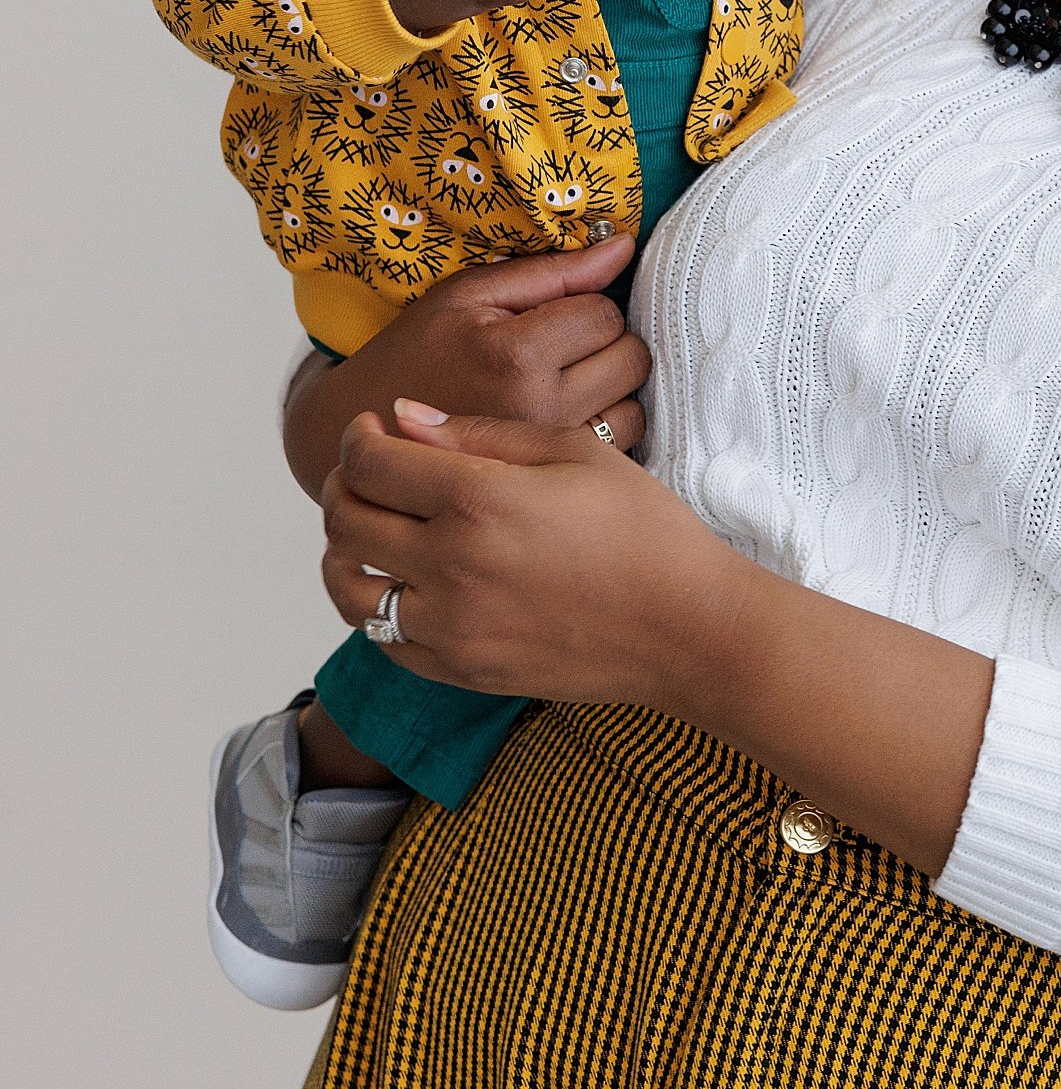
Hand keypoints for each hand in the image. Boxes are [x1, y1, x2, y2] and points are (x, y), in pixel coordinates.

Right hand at [282, 232, 647, 493]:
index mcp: (516, 355)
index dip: (586, 304)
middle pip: (631, 358)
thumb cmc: (419, 349)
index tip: (553, 314)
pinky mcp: (553, 480)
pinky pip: (620, 445)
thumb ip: (553, 271)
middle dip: (607, 343)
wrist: (372, 426)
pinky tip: (567, 415)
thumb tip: (624, 247)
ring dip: (613, 388)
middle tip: (564, 345)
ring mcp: (549, 452)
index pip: (605, 314)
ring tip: (565, 381)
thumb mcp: (471, 293)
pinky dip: (605, 425)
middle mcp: (541, 408)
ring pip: (634, 407)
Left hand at [321, 398, 995, 874]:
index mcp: (478, 499)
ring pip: (347, 586)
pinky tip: (408, 583)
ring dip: (346, 550)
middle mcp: (450, 565)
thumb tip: (405, 418)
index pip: (369, 462)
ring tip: (377, 530)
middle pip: (345, 519)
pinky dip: (378, 605)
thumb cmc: (643, 529)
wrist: (686, 628)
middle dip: (346, 484)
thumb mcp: (575, 452)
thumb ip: (482, 432)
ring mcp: (450, 627)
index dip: (360, 437)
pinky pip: (382, 638)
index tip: (376, 430)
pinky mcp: (459, 669)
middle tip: (373, 472)